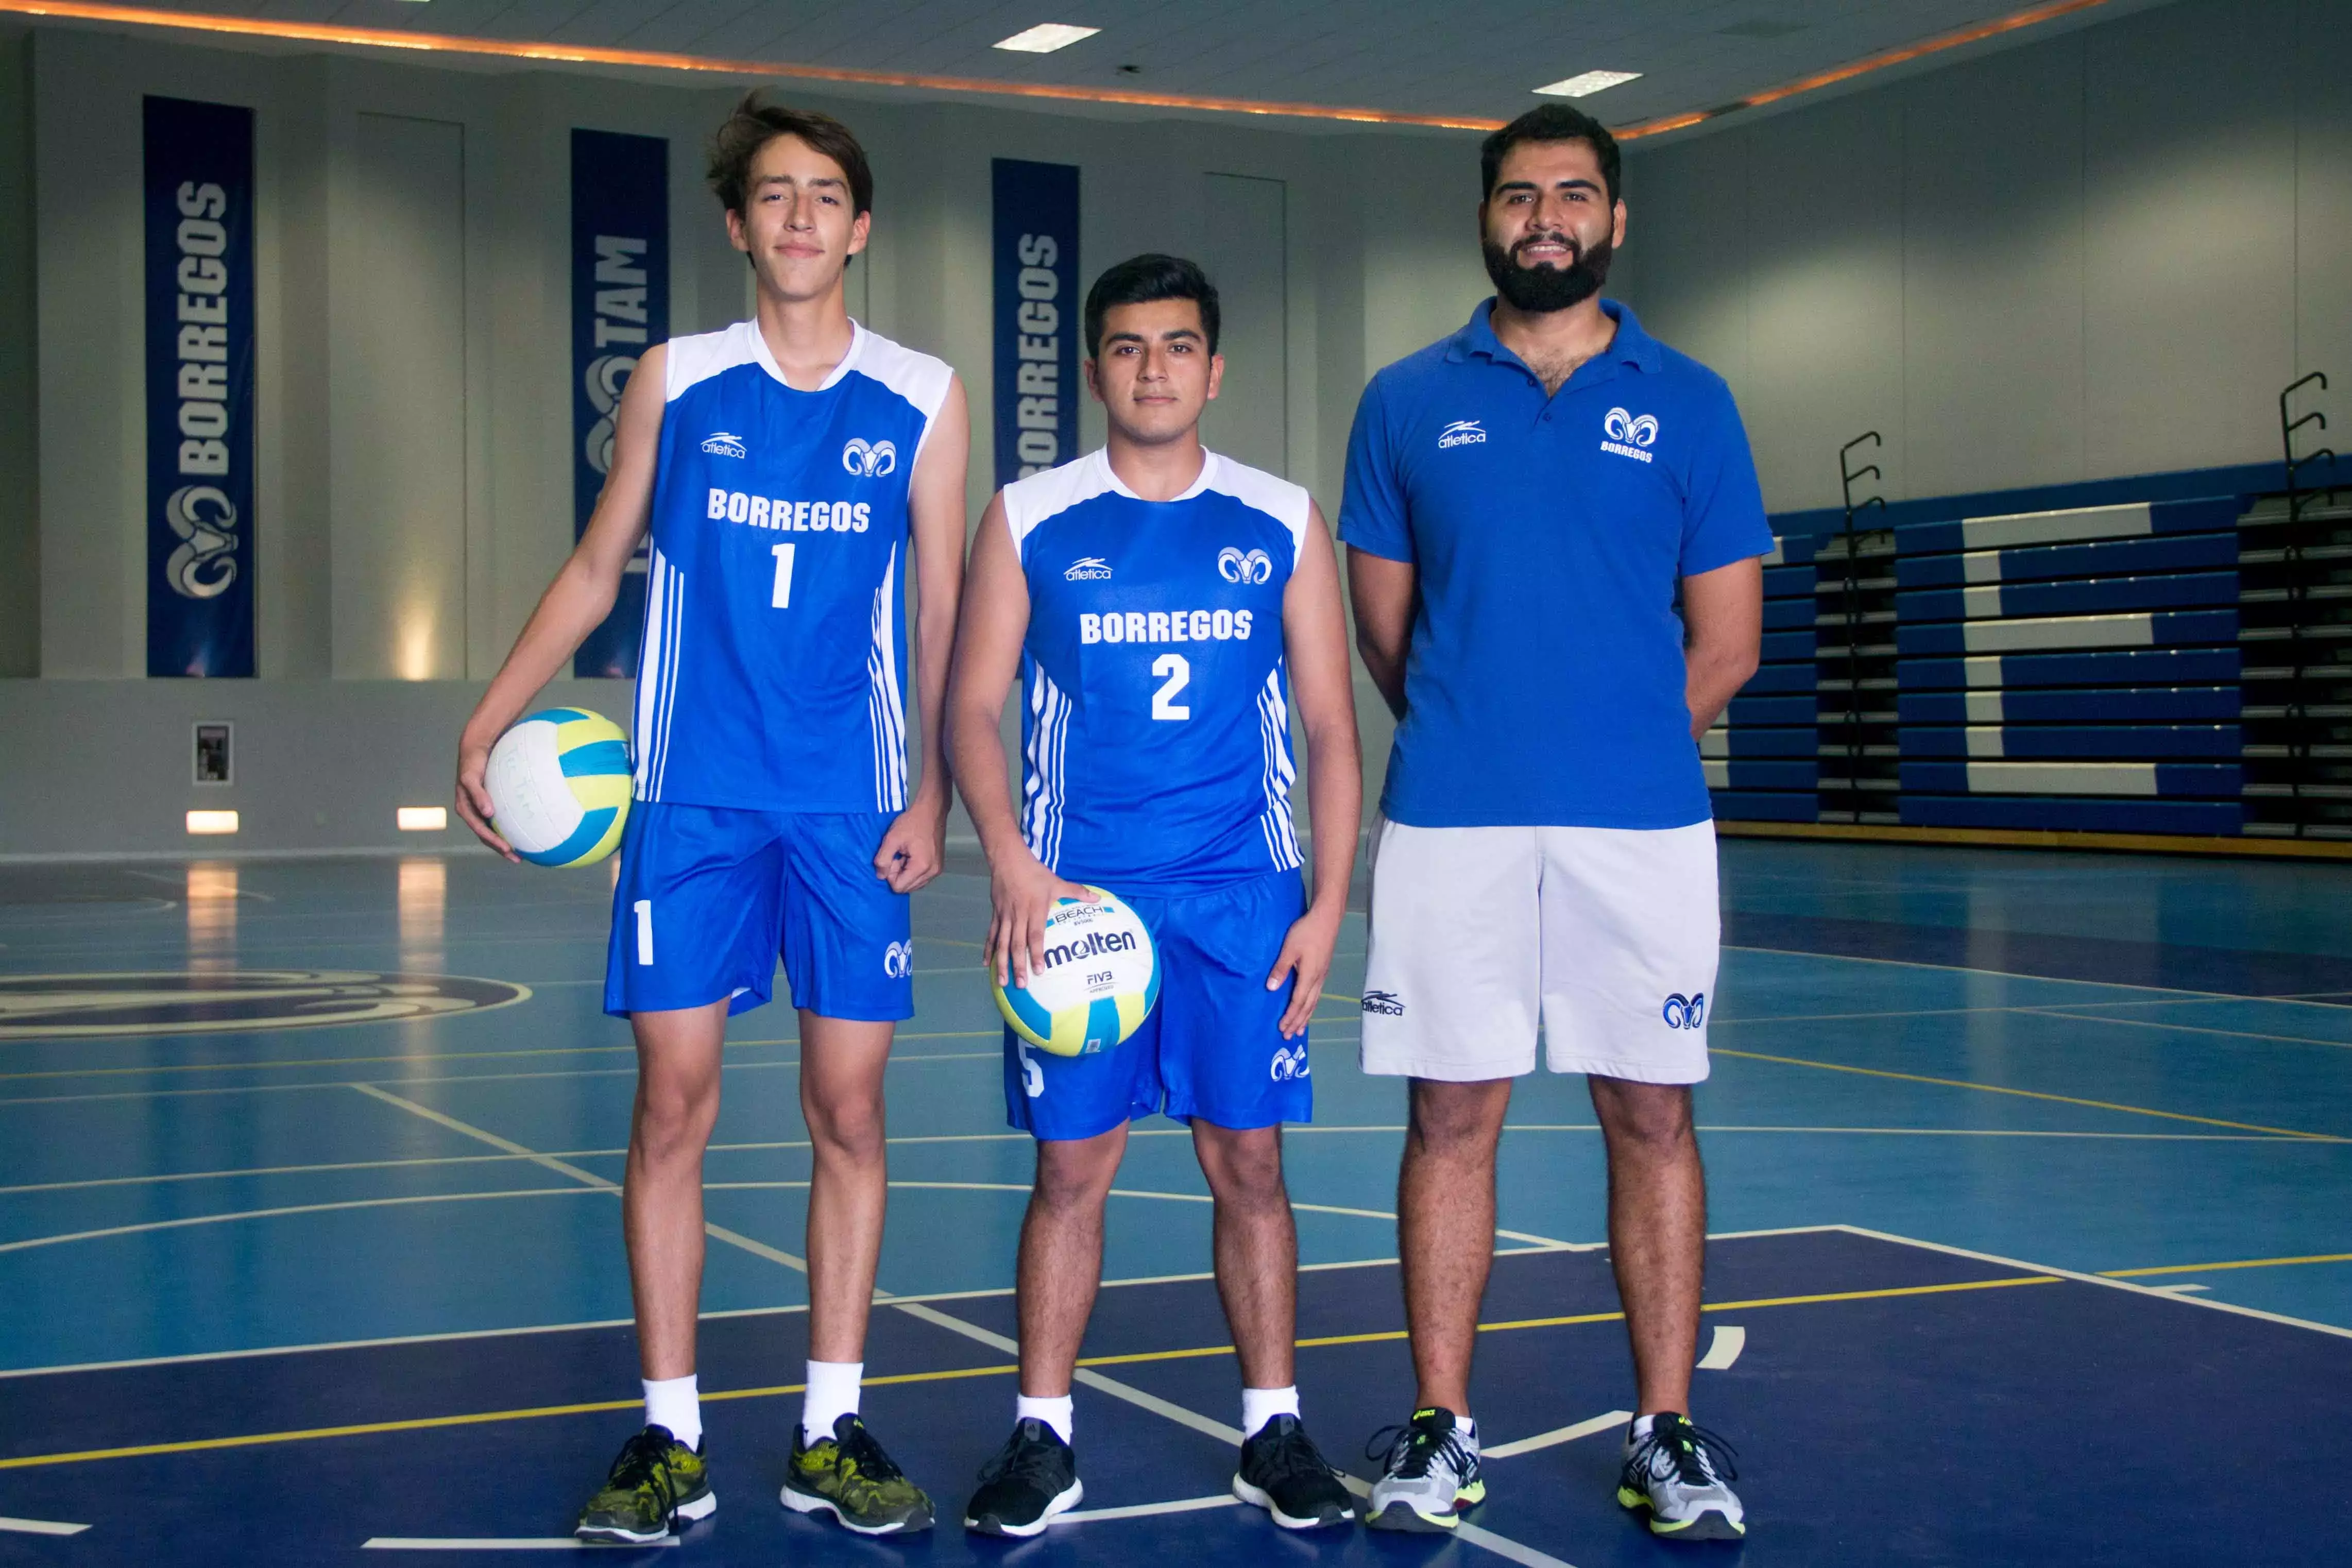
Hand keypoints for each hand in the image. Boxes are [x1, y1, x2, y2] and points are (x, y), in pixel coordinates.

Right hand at [454, 732, 518, 861]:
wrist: (474, 751)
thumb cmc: (472, 764)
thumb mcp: (470, 779)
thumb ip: (478, 794)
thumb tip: (488, 813)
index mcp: (466, 809)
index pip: (480, 830)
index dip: (493, 841)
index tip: (507, 849)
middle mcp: (473, 812)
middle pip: (487, 836)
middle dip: (501, 848)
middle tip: (517, 858)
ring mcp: (480, 810)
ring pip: (492, 831)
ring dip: (504, 842)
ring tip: (520, 853)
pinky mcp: (488, 804)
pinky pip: (498, 820)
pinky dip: (507, 828)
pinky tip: (521, 832)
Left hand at [873, 792, 946, 893]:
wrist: (931, 811)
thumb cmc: (912, 822)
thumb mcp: (892, 839)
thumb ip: (883, 859)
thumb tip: (880, 876)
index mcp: (921, 867)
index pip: (898, 887)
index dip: (890, 874)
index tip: (893, 857)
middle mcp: (932, 873)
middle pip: (907, 888)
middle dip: (898, 875)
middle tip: (898, 855)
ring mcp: (937, 871)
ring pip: (914, 885)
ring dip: (905, 873)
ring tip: (905, 855)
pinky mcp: (938, 867)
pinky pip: (921, 878)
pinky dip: (913, 871)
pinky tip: (912, 856)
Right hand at [987, 851, 1095, 987]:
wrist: (1007, 859)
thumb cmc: (1034, 872)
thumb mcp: (1056, 881)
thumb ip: (1076, 892)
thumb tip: (1097, 899)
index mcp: (1035, 909)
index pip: (1035, 935)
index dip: (1036, 953)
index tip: (1039, 971)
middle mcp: (1018, 915)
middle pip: (1016, 944)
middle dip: (1018, 965)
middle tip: (1021, 984)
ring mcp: (1005, 916)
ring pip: (1001, 943)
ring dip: (1001, 963)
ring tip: (1002, 982)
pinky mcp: (995, 914)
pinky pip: (990, 934)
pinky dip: (988, 949)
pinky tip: (986, 964)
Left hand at [1265, 902, 1342, 1037]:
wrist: (1326, 918)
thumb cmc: (1306, 932)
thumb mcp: (1289, 949)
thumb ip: (1280, 969)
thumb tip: (1271, 989)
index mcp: (1309, 976)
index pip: (1298, 1002)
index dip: (1290, 1016)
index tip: (1282, 1028)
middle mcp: (1317, 980)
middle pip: (1307, 1007)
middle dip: (1298, 1022)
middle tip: (1289, 1036)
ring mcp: (1322, 975)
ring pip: (1314, 1002)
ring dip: (1305, 1017)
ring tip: (1300, 1029)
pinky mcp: (1323, 970)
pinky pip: (1316, 994)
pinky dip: (1311, 1006)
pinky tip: (1308, 1007)